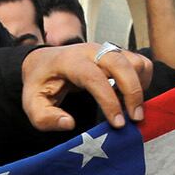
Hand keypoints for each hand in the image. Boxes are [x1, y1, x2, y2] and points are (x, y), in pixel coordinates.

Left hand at [20, 42, 147, 131]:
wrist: (45, 61)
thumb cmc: (41, 84)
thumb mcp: (32, 104)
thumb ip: (45, 118)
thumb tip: (69, 124)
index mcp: (70, 61)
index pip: (95, 78)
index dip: (109, 101)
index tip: (118, 123)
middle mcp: (92, 51)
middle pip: (121, 64)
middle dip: (133, 93)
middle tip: (135, 119)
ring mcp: (107, 50)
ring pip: (135, 62)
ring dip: (139, 87)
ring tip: (130, 109)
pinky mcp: (118, 54)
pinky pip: (140, 63)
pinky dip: (143, 80)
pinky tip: (130, 97)